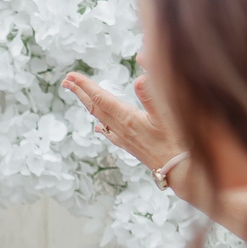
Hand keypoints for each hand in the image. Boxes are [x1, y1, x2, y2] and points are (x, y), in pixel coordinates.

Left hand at [62, 70, 181, 179]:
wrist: (180, 171)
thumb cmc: (176, 143)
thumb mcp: (167, 116)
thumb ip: (152, 96)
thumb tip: (139, 78)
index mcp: (127, 118)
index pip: (101, 98)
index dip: (85, 86)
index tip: (71, 76)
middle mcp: (121, 129)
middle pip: (95, 108)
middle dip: (80, 92)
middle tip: (66, 80)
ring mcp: (124, 138)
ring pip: (101, 118)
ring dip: (88, 104)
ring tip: (78, 95)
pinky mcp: (131, 146)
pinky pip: (110, 133)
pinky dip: (101, 126)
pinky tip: (98, 128)